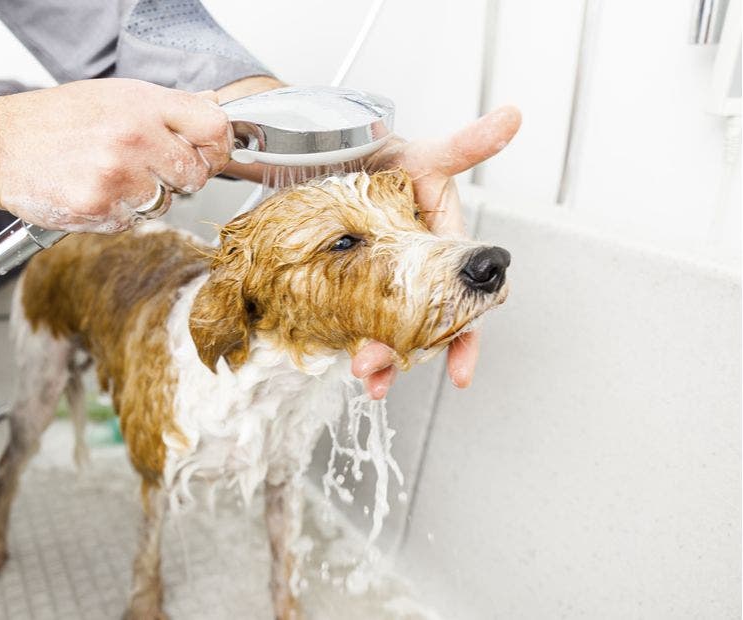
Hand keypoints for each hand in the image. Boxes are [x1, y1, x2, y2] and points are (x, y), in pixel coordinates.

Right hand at [0, 78, 232, 232]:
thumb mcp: (114, 96)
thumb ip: (165, 106)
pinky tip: (93, 192)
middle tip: (148, 168)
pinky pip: (133, 222)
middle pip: (194, 173)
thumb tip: (211, 108)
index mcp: (142, 105)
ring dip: (145, 198)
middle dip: (178, 176)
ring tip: (111, 177)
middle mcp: (134, 138)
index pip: (212, 126)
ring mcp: (117, 176)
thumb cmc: (54, 120)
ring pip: (165, 202)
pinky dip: (118, 214)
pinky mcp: (99, 208)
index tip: (207, 152)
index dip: (216, 145)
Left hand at [352, 106, 521, 397]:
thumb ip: (466, 144)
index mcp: (442, 250)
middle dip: (403, 354)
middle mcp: (415, 273)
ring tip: (362, 373)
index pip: (461, 302)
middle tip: (379, 371)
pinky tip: (339, 356)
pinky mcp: (344, 283)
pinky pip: (350, 318)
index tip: (461, 373)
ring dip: (375, 356)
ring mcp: (378, 281)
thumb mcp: (425, 154)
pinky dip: (346, 340)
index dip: (463, 339)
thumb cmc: (384, 154)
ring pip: (384, 329)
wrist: (326, 152)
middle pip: (418, 326)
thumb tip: (511, 118)